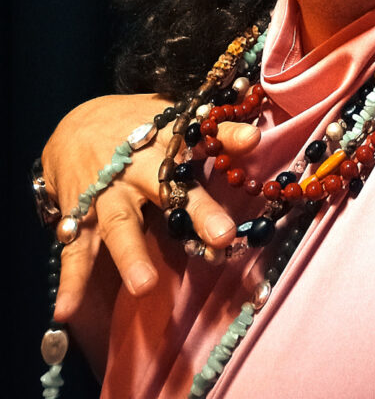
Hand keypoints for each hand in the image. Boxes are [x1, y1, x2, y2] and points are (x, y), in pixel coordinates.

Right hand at [41, 94, 259, 320]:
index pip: (201, 133)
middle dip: (196, 211)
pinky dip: (72, 280)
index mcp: (165, 136)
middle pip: (167, 187)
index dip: (227, 136)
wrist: (74, 125)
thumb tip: (256, 129)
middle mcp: (136, 165)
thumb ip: (212, 127)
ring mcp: (106, 192)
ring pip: (120, 223)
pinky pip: (75, 250)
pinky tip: (67, 310)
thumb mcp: (172, 114)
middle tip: (223, 235)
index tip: (252, 140)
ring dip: (131, 254)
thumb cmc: (137, 123)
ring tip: (145, 285)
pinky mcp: (80, 215)